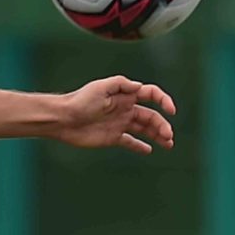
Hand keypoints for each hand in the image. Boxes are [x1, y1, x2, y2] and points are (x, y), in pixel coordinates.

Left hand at [57, 76, 176, 153]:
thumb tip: (140, 87)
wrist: (62, 119)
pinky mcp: (112, 137)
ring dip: (158, 135)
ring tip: (168, 144)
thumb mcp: (100, 87)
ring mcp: (119, 123)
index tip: (171, 111)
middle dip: (162, 125)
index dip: (164, 100)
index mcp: (124, 95)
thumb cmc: (79, 101)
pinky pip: (130, 142)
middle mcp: (125, 109)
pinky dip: (140, 146)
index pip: (151, 94)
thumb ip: (121, 84)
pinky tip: (149, 150)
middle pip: (151, 116)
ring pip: (145, 129)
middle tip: (168, 136)